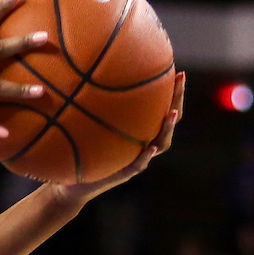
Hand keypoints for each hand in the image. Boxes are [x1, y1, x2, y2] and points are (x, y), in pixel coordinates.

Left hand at [47, 71, 186, 207]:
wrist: (73, 182)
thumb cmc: (80, 148)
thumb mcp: (85, 122)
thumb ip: (88, 103)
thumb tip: (78, 72)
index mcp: (138, 130)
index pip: (161, 108)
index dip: (172, 93)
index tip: (178, 72)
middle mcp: (142, 142)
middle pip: (168, 121)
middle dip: (176, 100)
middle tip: (180, 80)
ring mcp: (137, 158)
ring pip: (160, 143)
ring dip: (167, 128)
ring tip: (172, 112)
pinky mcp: (125, 172)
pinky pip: (139, 164)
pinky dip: (146, 155)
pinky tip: (150, 147)